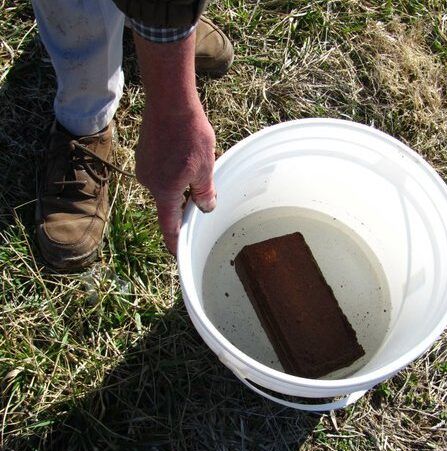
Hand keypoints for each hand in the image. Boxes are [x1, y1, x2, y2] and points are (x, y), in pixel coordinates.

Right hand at [135, 106, 216, 253]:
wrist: (169, 102)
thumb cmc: (190, 134)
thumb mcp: (205, 168)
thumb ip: (204, 192)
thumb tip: (205, 208)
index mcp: (165, 191)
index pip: (169, 225)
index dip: (174, 241)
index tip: (177, 254)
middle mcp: (149, 182)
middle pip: (168, 203)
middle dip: (184, 202)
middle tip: (201, 191)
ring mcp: (144, 167)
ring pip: (165, 185)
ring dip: (180, 183)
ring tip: (195, 163)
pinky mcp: (143, 154)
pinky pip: (160, 171)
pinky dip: (172, 170)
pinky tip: (183, 154)